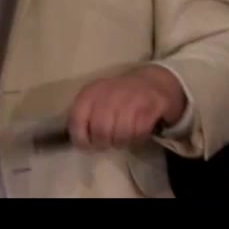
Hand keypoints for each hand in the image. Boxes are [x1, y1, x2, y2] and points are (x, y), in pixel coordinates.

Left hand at [68, 65, 187, 149]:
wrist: (151, 83)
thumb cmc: (118, 97)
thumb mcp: (96, 101)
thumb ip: (85, 117)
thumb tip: (79, 142)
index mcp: (91, 93)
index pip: (77, 119)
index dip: (80, 138)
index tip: (87, 146)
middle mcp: (109, 95)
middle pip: (100, 131)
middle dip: (103, 143)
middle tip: (108, 143)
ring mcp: (130, 100)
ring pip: (120, 135)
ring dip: (121, 142)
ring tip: (122, 138)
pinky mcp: (149, 108)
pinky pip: (138, 133)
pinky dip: (137, 139)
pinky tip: (136, 133)